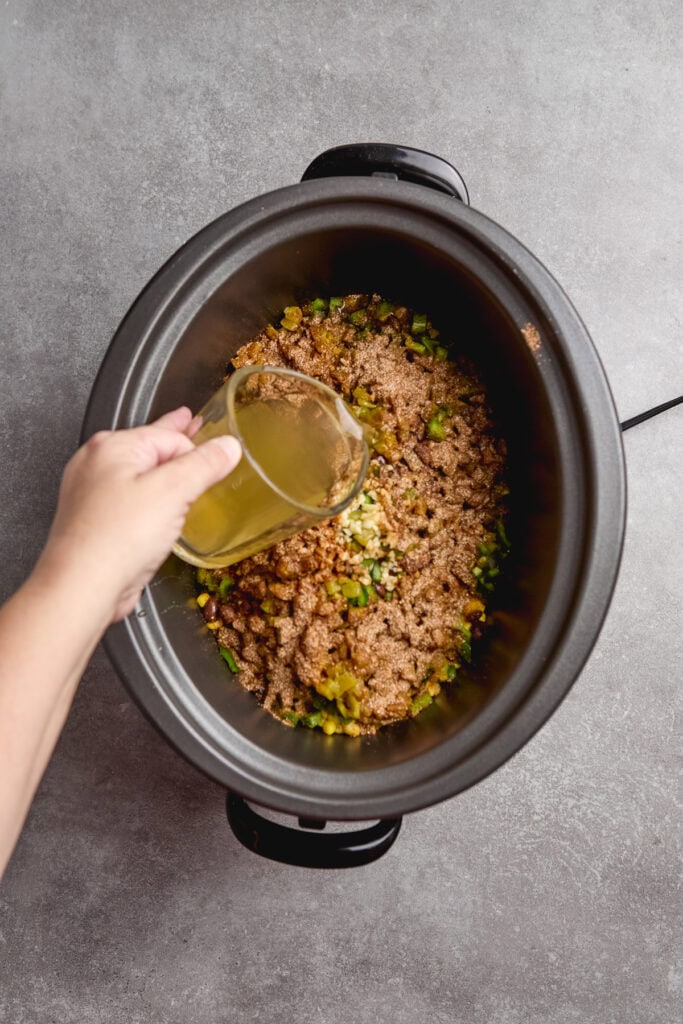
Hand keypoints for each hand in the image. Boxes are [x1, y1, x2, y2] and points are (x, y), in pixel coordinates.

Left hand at [36, 407, 240, 620]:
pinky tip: (161, 512)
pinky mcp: (95, 521)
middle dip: (175, 441)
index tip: (218, 459)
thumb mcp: (173, 492)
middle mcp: (97, 464)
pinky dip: (149, 501)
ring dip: (163, 476)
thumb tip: (228, 446)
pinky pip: (129, 499)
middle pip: (150, 447)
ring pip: (138, 474)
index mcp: (113, 447)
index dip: (197, 452)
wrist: (82, 587)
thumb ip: (204, 464)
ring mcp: (92, 493)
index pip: (170, 436)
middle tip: (191, 421)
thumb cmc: (116, 539)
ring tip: (181, 468)